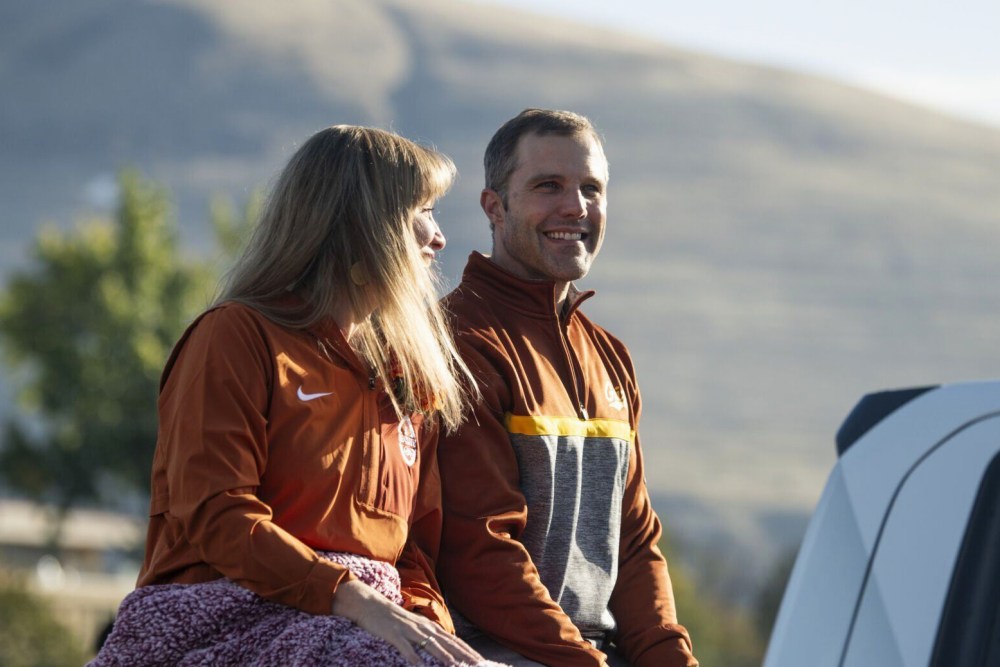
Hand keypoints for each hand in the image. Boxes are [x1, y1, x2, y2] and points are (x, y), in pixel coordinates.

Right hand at [332, 579, 483, 664]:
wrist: (370, 604)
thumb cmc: (392, 618)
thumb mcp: (414, 626)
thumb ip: (427, 636)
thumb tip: (442, 647)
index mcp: (428, 626)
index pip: (452, 639)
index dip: (466, 650)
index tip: (479, 660)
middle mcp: (422, 627)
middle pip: (447, 642)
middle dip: (462, 654)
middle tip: (476, 664)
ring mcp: (409, 630)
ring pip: (430, 644)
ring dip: (443, 655)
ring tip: (455, 665)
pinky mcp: (394, 634)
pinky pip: (406, 647)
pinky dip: (414, 656)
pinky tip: (420, 665)